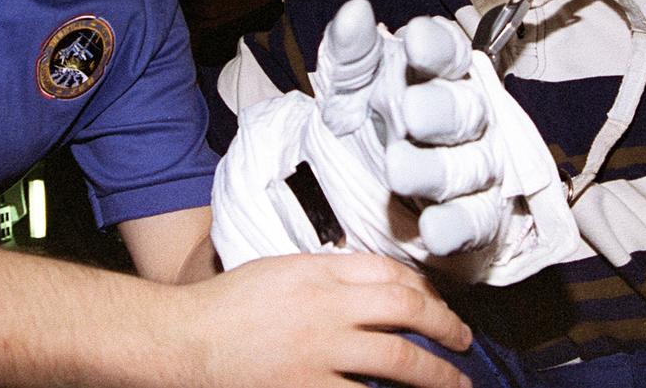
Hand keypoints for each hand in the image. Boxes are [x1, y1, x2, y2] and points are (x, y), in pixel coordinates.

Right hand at [177, 253, 471, 387]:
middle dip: (444, 327)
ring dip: (435, 374)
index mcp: (317, 272)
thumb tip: (375, 285)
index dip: (424, 290)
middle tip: (462, 341)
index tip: (438, 305)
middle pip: (404, 310)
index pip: (388, 272)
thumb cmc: (226, 304)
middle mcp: (325, 308)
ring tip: (455, 383)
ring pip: (397, 360)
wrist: (183, 339)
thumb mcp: (279, 270)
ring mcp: (319, 352)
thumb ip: (326, 273)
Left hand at [313, 0, 500, 255]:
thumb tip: (354, 11)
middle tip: (410, 113)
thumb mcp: (345, 87)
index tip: (415, 42)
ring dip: (437, 170)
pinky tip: (432, 228)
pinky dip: (456, 226)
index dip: (437, 48)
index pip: (451, 54)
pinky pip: (475, 222)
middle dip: (442, 111)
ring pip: (471, 167)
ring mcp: (475, 169)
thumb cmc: (362, 124)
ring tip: (398, 170)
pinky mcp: (476, 220)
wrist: (343, 192)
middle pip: (468, 111)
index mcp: (438, 76)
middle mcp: (466, 118)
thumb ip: (351, 51)